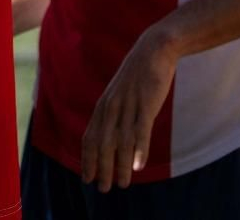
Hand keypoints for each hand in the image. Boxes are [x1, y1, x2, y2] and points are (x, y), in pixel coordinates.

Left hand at [80, 26, 178, 190]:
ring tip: (122, 185)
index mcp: (103, 106)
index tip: (86, 178)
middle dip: (101, 168)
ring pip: (121, 141)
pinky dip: (139, 149)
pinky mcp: (146, 104)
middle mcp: (111, 107)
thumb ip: (115, 115)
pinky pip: (141, 130)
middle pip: (102, 143)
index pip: (90, 137)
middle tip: (102, 189)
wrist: (153, 50)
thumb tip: (113, 138)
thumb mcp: (121, 95)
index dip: (87, 159)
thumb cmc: (138, 77)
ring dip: (120, 165)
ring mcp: (128, 105)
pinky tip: (139, 166)